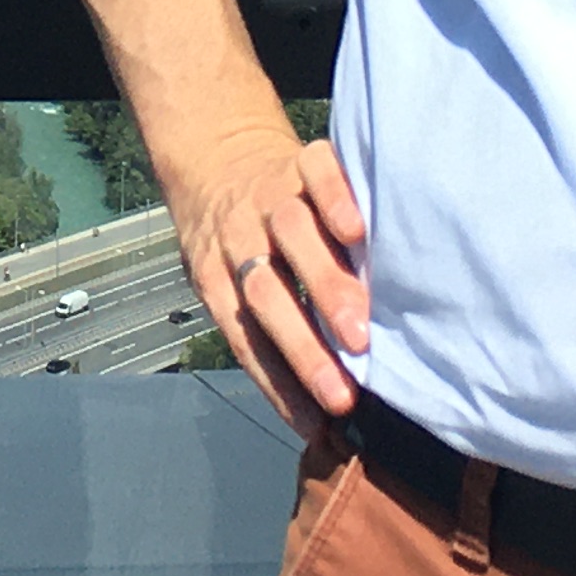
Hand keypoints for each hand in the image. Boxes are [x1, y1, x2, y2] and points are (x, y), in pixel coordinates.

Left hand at [168, 121, 367, 433]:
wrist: (214, 152)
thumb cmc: (231, 239)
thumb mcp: (222, 279)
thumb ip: (261, 328)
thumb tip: (315, 411)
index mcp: (217, 275)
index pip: (245, 337)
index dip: (279, 383)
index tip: (317, 424)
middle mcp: (240, 236)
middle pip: (266, 294)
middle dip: (303, 347)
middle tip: (344, 392)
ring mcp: (271, 195)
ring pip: (292, 237)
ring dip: (325, 285)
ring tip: (360, 331)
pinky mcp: (300, 160)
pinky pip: (316, 173)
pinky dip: (334, 197)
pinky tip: (356, 231)